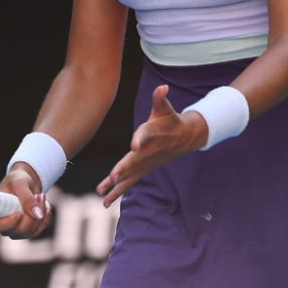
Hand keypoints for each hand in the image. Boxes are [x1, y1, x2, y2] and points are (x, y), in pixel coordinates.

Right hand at [0, 163, 52, 238]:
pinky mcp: (28, 231)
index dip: (8, 222)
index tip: (18, 212)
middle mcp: (4, 226)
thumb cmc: (17, 180)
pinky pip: (40, 229)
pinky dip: (46, 216)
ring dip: (41, 213)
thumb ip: (27, 198)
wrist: (26, 183)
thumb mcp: (20, 184)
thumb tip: (38, 215)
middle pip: (19, 230)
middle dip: (31, 214)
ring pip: (31, 231)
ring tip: (41, 195)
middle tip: (38, 195)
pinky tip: (45, 205)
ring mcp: (16, 231)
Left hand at [96, 85, 207, 207]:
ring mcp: (146, 163)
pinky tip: (105, 201)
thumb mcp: (165, 108)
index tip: (134, 145)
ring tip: (102, 195)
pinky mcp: (143, 169)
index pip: (145, 135)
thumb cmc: (170, 120)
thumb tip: (162, 87)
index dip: (140, 139)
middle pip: (135, 160)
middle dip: (123, 168)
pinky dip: (117, 191)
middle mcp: (148, 151)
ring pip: (130, 175)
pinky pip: (129, 182)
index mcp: (153, 133)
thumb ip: (160, 98)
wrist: (185, 137)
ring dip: (116, 186)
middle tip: (113, 176)